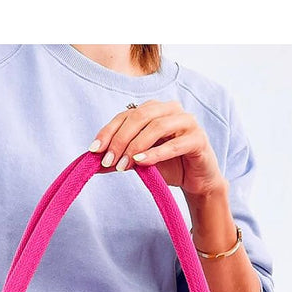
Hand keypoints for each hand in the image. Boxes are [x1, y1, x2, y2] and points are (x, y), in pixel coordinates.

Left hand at [89, 99, 226, 198]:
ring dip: (136, 146)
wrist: (197, 181)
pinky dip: (156, 153)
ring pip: (157, 126)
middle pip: (140, 116)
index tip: (93, 151)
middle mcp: (171, 110)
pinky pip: (174, 144)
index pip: (126, 115)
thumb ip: (119, 158)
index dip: (108, 131)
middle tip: (108, 160)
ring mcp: (187, 122)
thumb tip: (92, 162)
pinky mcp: (198, 139)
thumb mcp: (139, 162)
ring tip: (123, 165)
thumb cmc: (169, 166)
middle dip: (120, 139)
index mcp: (154, 110)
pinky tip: (142, 162)